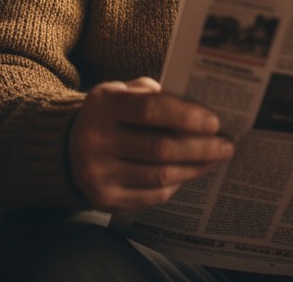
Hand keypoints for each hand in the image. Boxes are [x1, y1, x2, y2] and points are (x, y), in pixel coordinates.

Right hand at [67, 76, 233, 211]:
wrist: (66, 147)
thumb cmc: (110, 113)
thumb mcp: (123, 92)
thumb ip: (155, 94)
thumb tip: (200, 107)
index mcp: (104, 105)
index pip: (151, 110)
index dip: (186, 116)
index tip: (215, 122)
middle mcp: (96, 140)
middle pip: (160, 148)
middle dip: (200, 147)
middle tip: (226, 145)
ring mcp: (97, 174)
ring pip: (159, 176)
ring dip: (194, 168)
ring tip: (215, 159)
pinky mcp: (103, 200)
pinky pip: (151, 197)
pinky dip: (175, 185)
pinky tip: (190, 173)